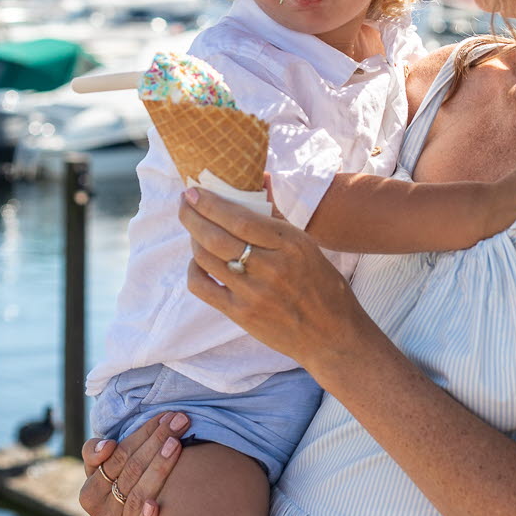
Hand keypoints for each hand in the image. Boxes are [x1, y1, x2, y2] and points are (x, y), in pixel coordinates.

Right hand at [80, 412, 187, 515]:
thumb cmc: (131, 494)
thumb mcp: (113, 474)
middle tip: (180, 420)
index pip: (112, 458)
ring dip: (158, 468)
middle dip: (156, 441)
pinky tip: (155, 505)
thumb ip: (100, 454)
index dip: (139, 435)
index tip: (161, 418)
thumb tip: (107, 445)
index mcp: (90, 492)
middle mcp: (100, 514)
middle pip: (128, 472)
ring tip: (177, 444)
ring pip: (137, 496)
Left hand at [179, 186, 369, 375]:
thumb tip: (259, 179)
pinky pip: (204, 288)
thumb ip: (277, 215)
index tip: (194, 191)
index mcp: (291, 244)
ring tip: (194, 229)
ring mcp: (254, 293)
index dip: (211, 203)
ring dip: (194, 240)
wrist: (332, 335)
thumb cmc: (323, 285)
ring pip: (207, 260)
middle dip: (193, 216)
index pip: (240, 218)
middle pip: (217, 237)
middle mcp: (271, 267)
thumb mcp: (308, 245)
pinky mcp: (242, 315)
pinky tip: (198, 261)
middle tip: (184, 202)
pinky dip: (194, 270)